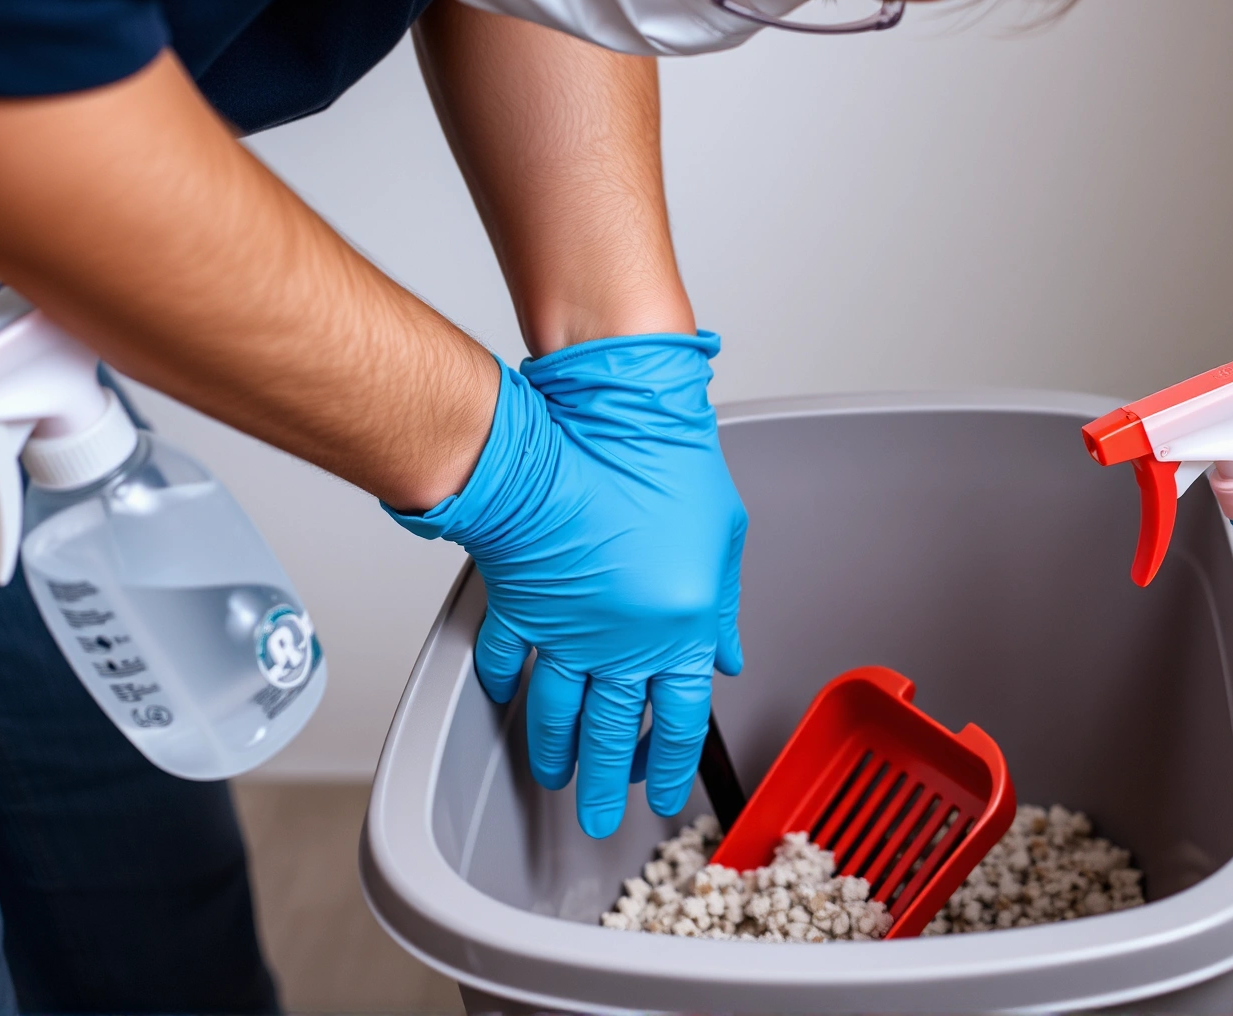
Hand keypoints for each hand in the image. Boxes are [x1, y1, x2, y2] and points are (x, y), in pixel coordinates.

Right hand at [388, 332, 745, 836]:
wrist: (598, 418)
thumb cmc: (666, 465)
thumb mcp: (723, 540)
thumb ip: (719, 610)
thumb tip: (726, 657)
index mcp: (679, 630)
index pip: (678, 720)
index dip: (668, 765)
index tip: (661, 795)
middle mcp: (619, 641)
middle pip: (609, 731)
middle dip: (602, 780)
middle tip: (593, 813)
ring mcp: (564, 624)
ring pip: (553, 709)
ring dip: (550, 749)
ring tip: (549, 776)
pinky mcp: (520, 598)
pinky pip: (507, 655)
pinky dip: (506, 682)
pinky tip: (507, 699)